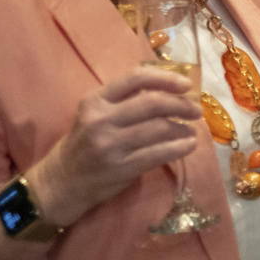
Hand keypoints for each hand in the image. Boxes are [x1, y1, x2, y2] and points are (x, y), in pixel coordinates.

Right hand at [27, 66, 201, 226]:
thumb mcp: (97, 112)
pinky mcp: (121, 168)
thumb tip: (171, 88)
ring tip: (192, 131)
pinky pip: (159, 153)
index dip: (166, 78)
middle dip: (181, 105)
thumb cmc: (87, 141)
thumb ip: (126, 99)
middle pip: (153, 103)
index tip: (188, 85)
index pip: (135, 78)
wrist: (62, 181)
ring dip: (183, 128)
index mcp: (96, 100)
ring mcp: (110, 145)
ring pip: (159, 129)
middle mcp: (101, 119)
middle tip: (197, 110)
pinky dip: (179, 147)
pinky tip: (188, 145)